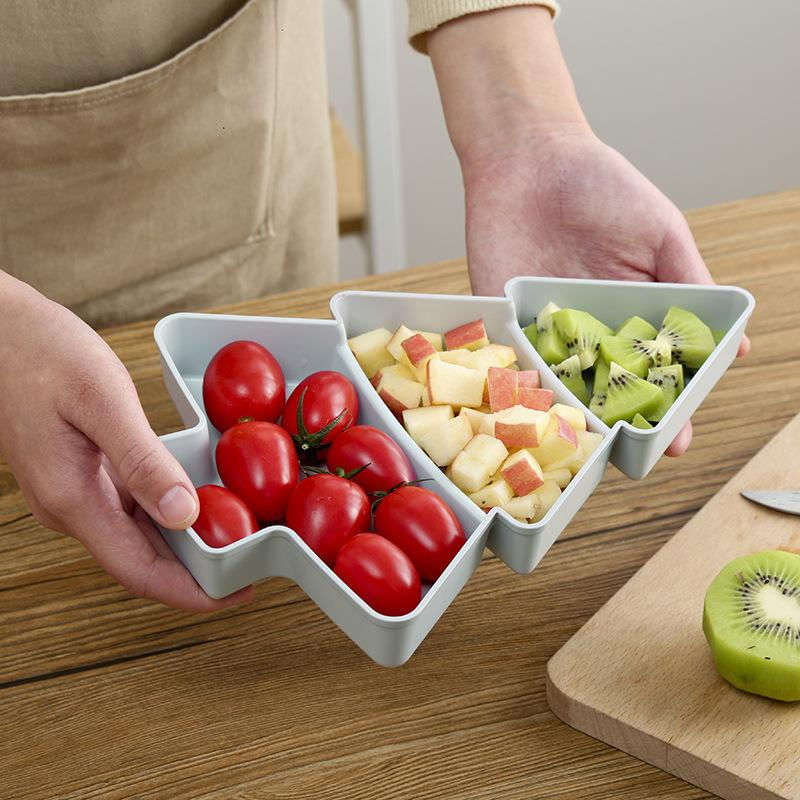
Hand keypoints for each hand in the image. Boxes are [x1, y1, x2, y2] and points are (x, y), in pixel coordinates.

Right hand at [0, 274, 252, 609]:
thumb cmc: (41, 353)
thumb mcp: (101, 400)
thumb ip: (141, 460)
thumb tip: (185, 515)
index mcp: (72, 498)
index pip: (138, 571)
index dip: (190, 593)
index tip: (238, 595)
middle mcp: (71, 506)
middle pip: (140, 562)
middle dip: (195, 575)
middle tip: (249, 568)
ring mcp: (74, 491)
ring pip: (136, 537)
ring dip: (184, 547)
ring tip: (235, 540)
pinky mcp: (81, 472)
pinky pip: (130, 509)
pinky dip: (167, 515)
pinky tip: (198, 503)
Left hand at [461, 123, 749, 454]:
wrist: (529, 156)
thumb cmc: (603, 187)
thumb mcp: (661, 233)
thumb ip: (690, 284)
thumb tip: (736, 344)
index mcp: (631, 316)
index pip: (652, 374)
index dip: (668, 408)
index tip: (677, 437)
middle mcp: (587, 332)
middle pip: (605, 391)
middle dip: (620, 426)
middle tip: (634, 456)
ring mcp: (543, 331)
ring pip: (558, 387)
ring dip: (571, 419)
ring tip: (586, 448)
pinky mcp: (502, 321)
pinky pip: (510, 363)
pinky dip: (519, 388)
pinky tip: (533, 414)